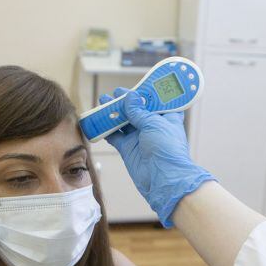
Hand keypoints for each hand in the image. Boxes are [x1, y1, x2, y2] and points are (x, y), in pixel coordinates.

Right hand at [102, 88, 214, 226]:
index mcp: (167, 118)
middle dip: (125, 101)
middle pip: (137, 110)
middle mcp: (154, 127)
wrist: (163, 179)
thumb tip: (129, 97)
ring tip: (103, 102)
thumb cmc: (167, 149)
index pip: (156, 101)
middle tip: (114, 93)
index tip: (135, 86)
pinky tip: (99, 121)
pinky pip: (115, 136)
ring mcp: (140, 138)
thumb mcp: (154, 123)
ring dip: (113, 112)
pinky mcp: (129, 149)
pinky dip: (106, 129)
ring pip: (124, 121)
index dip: (146, 93)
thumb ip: (139, 110)